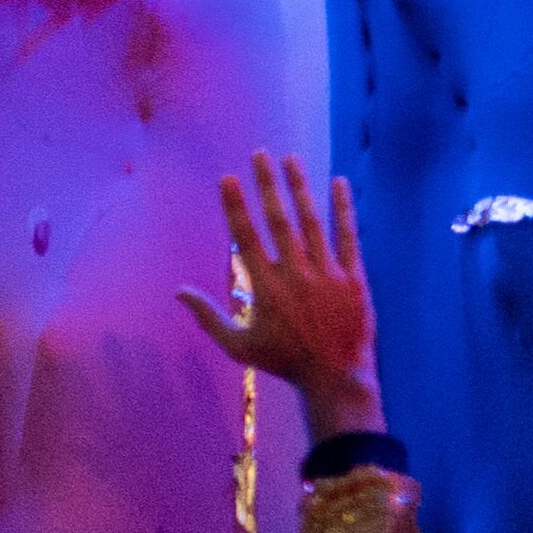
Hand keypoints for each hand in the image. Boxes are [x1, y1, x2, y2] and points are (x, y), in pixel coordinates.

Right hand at [174, 152, 375, 431]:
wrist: (336, 378)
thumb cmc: (283, 362)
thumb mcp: (238, 345)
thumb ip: (208, 316)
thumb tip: (179, 292)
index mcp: (266, 287)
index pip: (246, 236)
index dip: (235, 205)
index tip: (228, 178)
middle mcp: (295, 273)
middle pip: (278, 219)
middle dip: (267, 184)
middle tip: (260, 154)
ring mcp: (327, 273)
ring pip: (312, 221)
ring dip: (300, 188)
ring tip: (291, 160)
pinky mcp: (353, 278)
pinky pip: (348, 236)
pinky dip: (344, 209)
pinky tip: (339, 183)